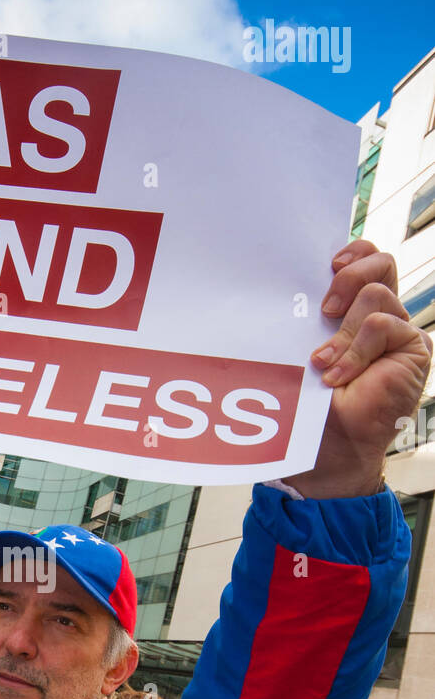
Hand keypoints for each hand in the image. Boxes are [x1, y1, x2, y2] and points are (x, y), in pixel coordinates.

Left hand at [287, 239, 431, 498]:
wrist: (329, 447)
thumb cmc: (310, 405)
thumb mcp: (300, 350)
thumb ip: (306, 318)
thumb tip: (285, 286)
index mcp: (353, 308)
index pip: (364, 257)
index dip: (352, 251)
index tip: (327, 265)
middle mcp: (379, 314)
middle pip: (380, 262)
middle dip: (349, 275)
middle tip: (325, 310)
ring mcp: (398, 331)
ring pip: (377, 295)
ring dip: (344, 332)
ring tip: (323, 363)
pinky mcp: (413, 349)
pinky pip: (384, 325)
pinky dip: (357, 350)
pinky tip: (339, 376)